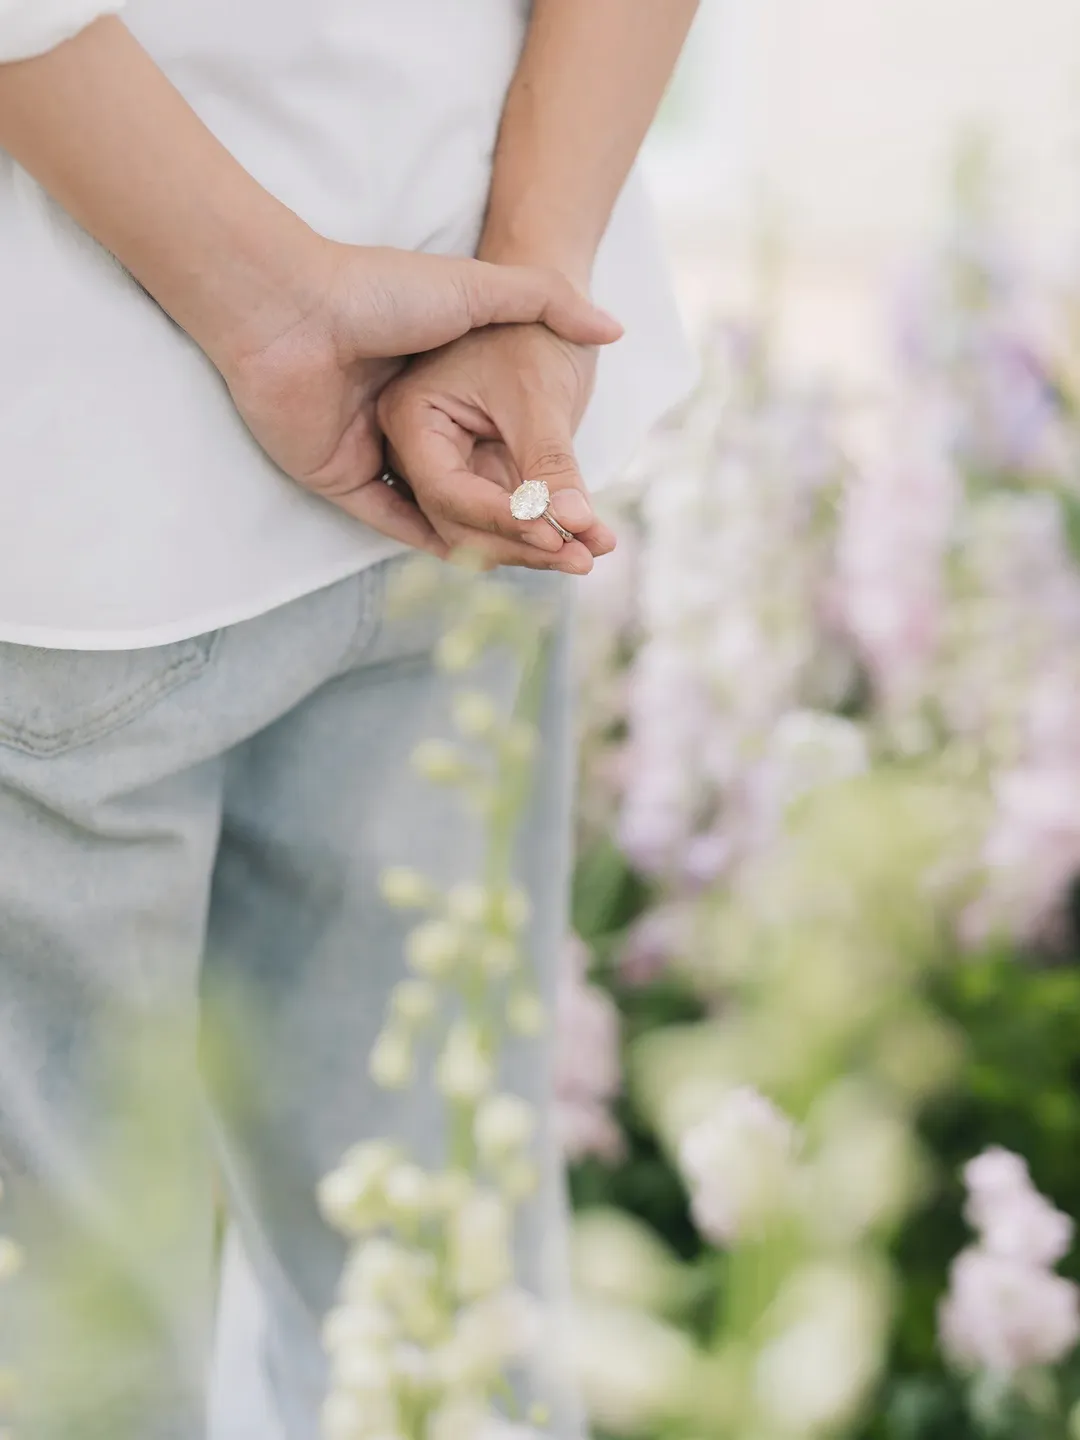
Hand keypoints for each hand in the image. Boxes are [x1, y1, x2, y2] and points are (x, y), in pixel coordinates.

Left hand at [216, 245, 621, 555]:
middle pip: (484, 493)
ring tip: (550, 557)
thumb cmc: (382, 289)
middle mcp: (412, 427)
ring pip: (445, 515)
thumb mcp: (481, 292)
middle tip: (584, 553)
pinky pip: (395, 523)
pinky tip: (489, 557)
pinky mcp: (340, 479)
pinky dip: (439, 543)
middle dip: (536, 528)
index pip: (508, 452)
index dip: (553, 486)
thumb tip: (613, 328)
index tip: (595, 514)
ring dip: (498, 541)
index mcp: (442, 388)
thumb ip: (548, 302)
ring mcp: (376, 455)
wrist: (292, 302)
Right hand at [377, 323, 616, 573]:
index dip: (501, 520)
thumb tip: (575, 523)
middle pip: (459, 524)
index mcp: (411, 418)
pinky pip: (509, 520)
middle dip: (524, 544)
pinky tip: (593, 538)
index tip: (555, 535)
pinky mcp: (483, 477)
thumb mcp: (541, 394)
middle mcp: (420, 450)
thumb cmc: (534, 334)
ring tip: (597, 547)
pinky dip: (548, 532)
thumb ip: (550, 462)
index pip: (446, 492)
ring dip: (540, 547)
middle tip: (584, 557)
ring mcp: (451, 467)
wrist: (548, 314)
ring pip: (484, 532)